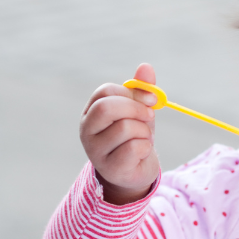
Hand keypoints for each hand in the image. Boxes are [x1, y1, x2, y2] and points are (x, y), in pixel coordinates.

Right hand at [80, 63, 159, 204]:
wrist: (136, 171)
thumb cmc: (134, 136)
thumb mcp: (138, 111)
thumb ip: (141, 90)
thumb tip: (146, 66)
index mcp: (91, 112)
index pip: (105, 92)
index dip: (132, 92)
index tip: (151, 99)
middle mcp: (87, 130)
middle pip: (107, 108)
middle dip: (135, 109)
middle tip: (149, 117)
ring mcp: (95, 151)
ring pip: (125, 128)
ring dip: (144, 132)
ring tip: (143, 139)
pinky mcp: (110, 168)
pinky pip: (134, 148)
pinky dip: (146, 147)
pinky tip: (141, 153)